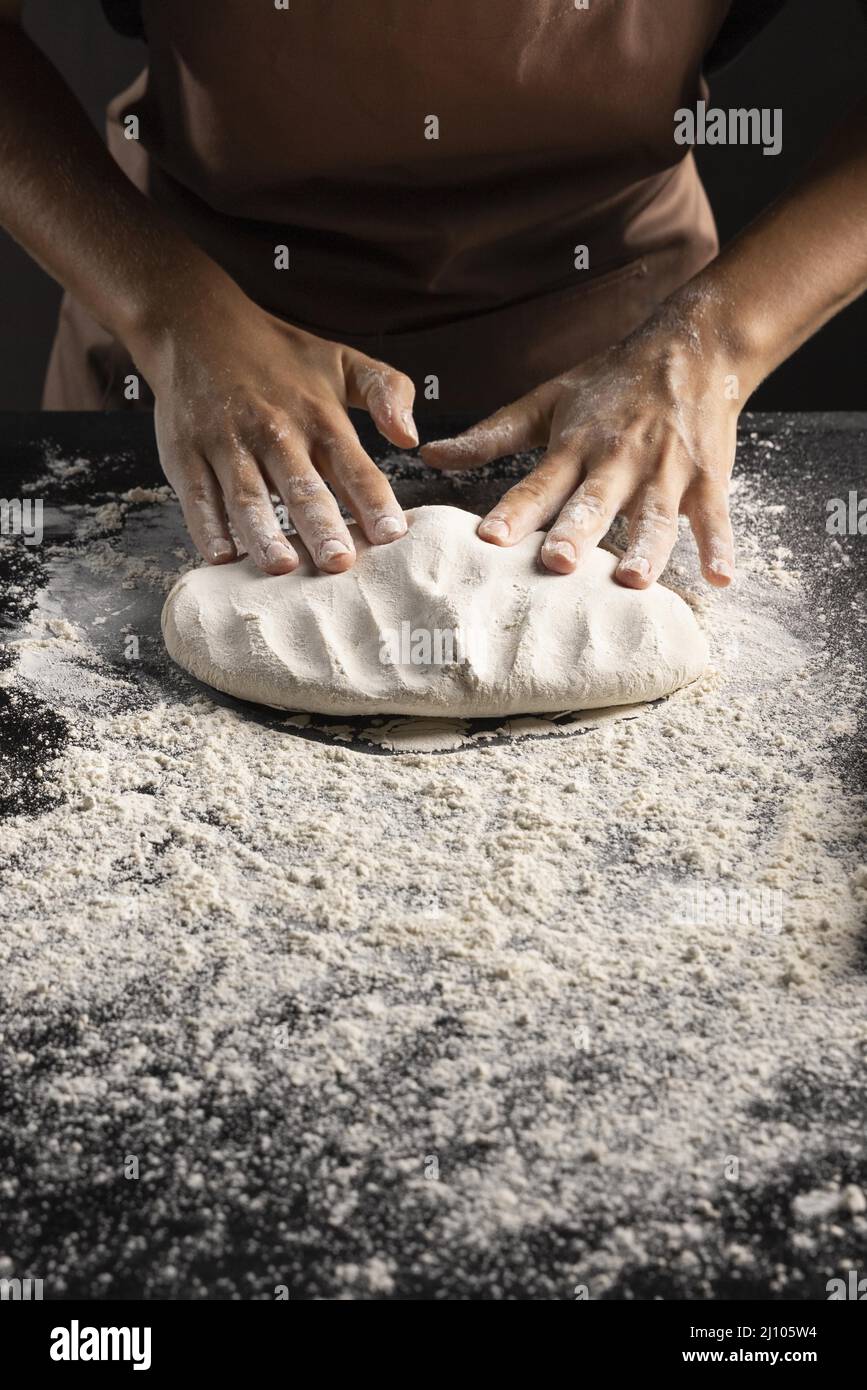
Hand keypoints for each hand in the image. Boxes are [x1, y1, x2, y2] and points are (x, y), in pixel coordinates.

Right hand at [135, 281, 417, 573]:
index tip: (392, 535)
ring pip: (247, 495)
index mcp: (318, 416)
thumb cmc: (280, 357)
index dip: (373, 500)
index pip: (353, 466)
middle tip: (338, 563)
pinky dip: (207, 526)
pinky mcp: (186, 454)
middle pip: (300, 485)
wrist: (196, 326)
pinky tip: (222, 557)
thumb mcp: (342, 361)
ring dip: (264, 531)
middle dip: (321, 525)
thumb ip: (387, 391)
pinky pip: (197, 496)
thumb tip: (410, 437)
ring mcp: (227, 443)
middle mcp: (275, 431)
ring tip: (282, 566)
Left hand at [421, 302, 741, 587]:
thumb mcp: (547, 401)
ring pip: (655, 515)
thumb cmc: (612, 382)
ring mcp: (666, 470)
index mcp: (576, 445)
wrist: (694, 346)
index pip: (538, 484)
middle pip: (594, 502)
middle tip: (557, 562)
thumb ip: (492, 435)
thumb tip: (430, 455)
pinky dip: (719, 546)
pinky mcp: (708, 478)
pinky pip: (715, 516)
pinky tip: (719, 578)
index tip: (489, 540)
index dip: (514, 512)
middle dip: (577, 531)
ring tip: (634, 581)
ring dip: (646, 548)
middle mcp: (618, 460)